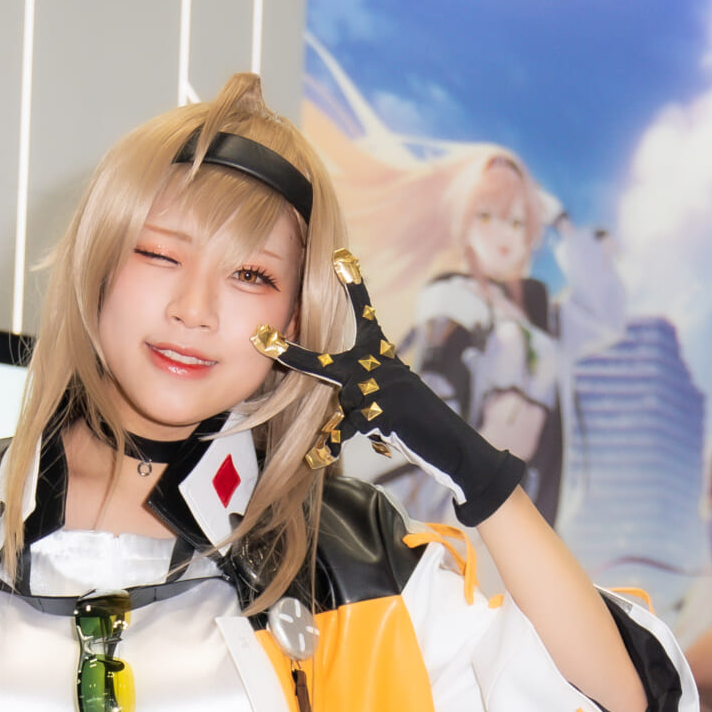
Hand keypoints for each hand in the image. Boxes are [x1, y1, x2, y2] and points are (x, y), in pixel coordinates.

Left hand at [251, 249, 525, 525]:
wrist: (448, 443)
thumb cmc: (414, 423)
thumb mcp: (384, 401)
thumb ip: (356, 396)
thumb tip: (337, 408)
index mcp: (379, 355)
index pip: (363, 313)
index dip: (353, 287)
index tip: (341, 256)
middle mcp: (378, 365)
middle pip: (323, 362)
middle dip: (291, 355)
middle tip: (262, 338)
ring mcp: (380, 387)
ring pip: (339, 405)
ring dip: (343, 426)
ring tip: (359, 434)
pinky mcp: (382, 412)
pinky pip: (347, 427)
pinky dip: (332, 444)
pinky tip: (320, 455)